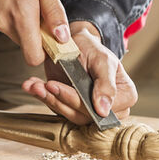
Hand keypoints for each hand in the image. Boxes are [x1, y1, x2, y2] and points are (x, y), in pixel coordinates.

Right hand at [0, 0, 69, 65]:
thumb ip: (53, 11)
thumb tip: (62, 37)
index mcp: (21, 15)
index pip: (33, 56)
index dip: (45, 50)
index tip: (52, 36)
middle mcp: (2, 22)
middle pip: (24, 42)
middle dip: (34, 29)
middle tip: (36, 2)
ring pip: (12, 31)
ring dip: (19, 18)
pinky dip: (5, 11)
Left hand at [21, 21, 137, 124]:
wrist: (76, 43)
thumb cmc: (93, 49)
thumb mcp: (103, 60)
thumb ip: (106, 85)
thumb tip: (103, 111)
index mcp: (125, 96)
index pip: (102, 110)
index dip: (80, 101)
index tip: (60, 88)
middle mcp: (109, 109)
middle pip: (83, 115)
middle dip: (61, 99)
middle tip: (46, 85)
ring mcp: (89, 111)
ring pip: (68, 114)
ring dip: (49, 99)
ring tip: (36, 85)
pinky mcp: (72, 109)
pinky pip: (57, 108)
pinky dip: (43, 97)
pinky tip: (33, 86)